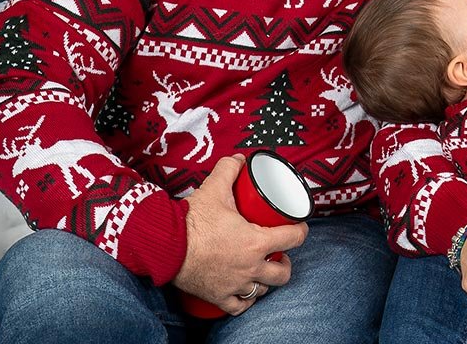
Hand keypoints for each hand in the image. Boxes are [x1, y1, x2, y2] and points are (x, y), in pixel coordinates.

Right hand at [173, 155, 309, 314]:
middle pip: (282, 273)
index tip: (299, 227)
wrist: (165, 247)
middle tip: (280, 253)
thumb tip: (239, 159)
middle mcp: (250, 267)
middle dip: (285, 263)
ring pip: (263, 290)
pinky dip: (245, 301)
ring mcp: (235, 284)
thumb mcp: (214, 189)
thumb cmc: (192, 221)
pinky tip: (246, 293)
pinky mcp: (218, 297)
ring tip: (263, 270)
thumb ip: (228, 170)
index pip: (293, 238)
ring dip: (266, 281)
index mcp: (256, 242)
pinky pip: (239, 306)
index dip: (301, 231)